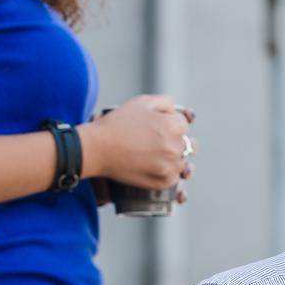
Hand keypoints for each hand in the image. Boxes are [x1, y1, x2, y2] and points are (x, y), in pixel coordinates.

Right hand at [80, 96, 194, 189]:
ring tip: (156, 157)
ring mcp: (170, 166)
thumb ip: (165, 102)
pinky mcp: (162, 181)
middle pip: (186, 144)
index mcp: (174, 126)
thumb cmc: (118, 123)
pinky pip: (173, 179)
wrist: (98, 148)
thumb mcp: (142, 102)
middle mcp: (175, 146)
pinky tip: (153, 168)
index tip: (158, 128)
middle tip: (156, 144)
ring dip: (173, 160)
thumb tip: (176, 112)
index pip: (184, 125)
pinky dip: (166, 174)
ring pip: (182, 163)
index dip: (171, 124)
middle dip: (174, 142)